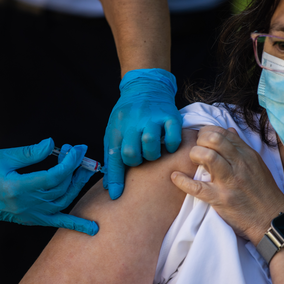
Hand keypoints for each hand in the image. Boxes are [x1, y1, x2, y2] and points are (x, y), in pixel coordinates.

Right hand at [0, 138, 98, 235]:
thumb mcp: (3, 157)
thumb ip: (29, 152)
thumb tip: (52, 144)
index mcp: (17, 188)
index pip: (53, 177)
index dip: (69, 163)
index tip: (76, 149)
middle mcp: (27, 205)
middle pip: (61, 188)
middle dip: (75, 168)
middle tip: (81, 151)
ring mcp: (31, 215)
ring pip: (64, 201)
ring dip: (79, 185)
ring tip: (87, 168)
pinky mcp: (33, 219)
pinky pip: (59, 222)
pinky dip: (77, 225)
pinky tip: (94, 228)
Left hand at [103, 68, 181, 199]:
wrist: (145, 87)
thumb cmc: (128, 116)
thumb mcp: (115, 132)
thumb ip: (112, 158)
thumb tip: (111, 189)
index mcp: (117, 128)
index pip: (113, 157)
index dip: (115, 179)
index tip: (117, 196)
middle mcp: (133, 123)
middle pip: (132, 153)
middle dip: (136, 161)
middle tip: (141, 158)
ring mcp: (152, 119)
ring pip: (151, 145)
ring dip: (153, 155)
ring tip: (154, 151)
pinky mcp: (170, 116)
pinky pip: (173, 138)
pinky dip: (172, 146)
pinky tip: (169, 145)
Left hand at [170, 126, 283, 243]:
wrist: (271, 219)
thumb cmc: (264, 192)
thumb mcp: (257, 165)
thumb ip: (241, 147)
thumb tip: (229, 130)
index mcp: (247, 155)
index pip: (224, 133)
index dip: (208, 131)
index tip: (203, 138)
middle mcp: (239, 165)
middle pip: (214, 139)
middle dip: (200, 140)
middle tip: (197, 148)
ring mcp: (229, 182)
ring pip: (207, 156)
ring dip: (194, 154)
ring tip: (192, 160)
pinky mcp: (220, 199)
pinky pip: (197, 187)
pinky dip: (182, 181)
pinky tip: (175, 177)